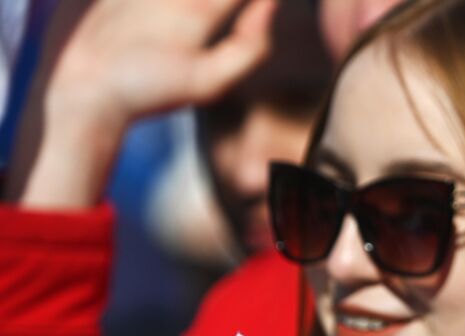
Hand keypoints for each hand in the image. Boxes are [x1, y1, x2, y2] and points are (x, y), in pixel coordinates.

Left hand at [6, 0, 277, 206]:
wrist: (89, 88)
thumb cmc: (153, 91)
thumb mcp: (212, 84)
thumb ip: (251, 47)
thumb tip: (269, 6)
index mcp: (198, 11)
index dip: (259, 0)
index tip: (262, 8)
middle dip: (228, 4)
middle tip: (231, 17)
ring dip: (200, 5)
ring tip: (207, 19)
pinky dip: (176, 7)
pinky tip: (176, 19)